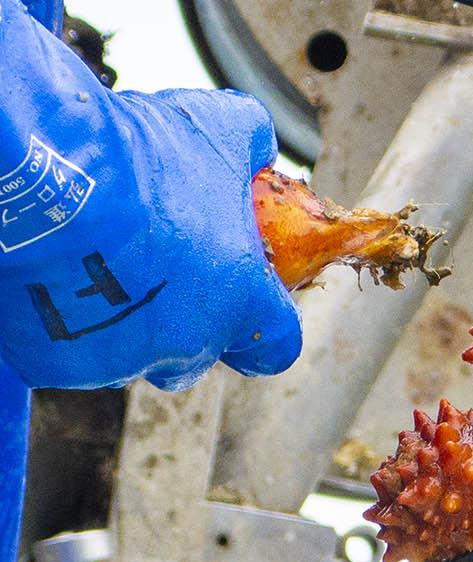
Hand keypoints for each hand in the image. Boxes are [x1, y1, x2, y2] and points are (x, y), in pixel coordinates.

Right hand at [0, 0, 299, 390]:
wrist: (38, 175)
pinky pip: (66, 349)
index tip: (248, 308)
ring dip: (123, 321)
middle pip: (196, 353)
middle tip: (155, 272)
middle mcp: (186, 345)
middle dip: (183, 321)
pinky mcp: (55, 363)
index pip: (277, 346)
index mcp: (240, 303)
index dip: (266, 330)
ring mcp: (120, 361)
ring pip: (131, 356)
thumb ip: (251, 140)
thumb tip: (260, 146)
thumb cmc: (136, 157)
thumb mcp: (212, 129)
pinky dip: (61, 319)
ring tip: (95, 262)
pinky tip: (50, 274)